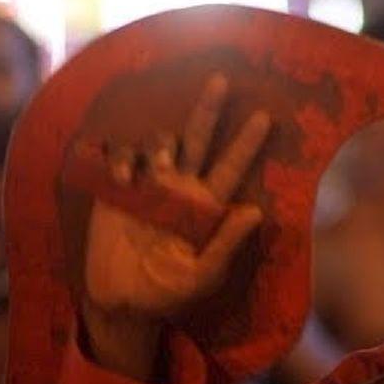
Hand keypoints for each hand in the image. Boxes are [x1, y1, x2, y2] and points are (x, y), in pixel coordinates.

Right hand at [81, 76, 269, 360]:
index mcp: (206, 206)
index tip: (266, 117)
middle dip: (210, 109)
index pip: (232, 167)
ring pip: (162, 141)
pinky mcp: (117, 188)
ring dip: (161, 145)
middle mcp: (181, 187)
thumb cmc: (167, 294)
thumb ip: (227, 246)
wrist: (120, 303)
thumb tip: (255, 213)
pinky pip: (122, 155)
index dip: (248, 143)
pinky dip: (123, 158)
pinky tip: (122, 180)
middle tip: (223, 80)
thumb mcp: (201, 277)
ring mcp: (148, 185)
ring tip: (157, 172)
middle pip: (199, 138)